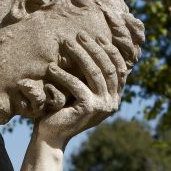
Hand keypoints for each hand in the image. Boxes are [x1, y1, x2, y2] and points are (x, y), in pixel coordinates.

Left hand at [36, 31, 128, 145]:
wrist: (52, 135)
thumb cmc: (63, 108)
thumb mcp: (81, 89)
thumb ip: (91, 76)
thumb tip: (95, 46)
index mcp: (115, 97)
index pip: (119, 68)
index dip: (110, 50)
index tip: (97, 36)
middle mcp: (113, 102)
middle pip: (108, 67)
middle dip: (94, 48)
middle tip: (79, 35)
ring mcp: (102, 106)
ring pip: (95, 73)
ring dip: (80, 55)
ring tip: (66, 44)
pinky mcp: (89, 109)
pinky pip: (77, 85)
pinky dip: (63, 74)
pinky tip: (51, 67)